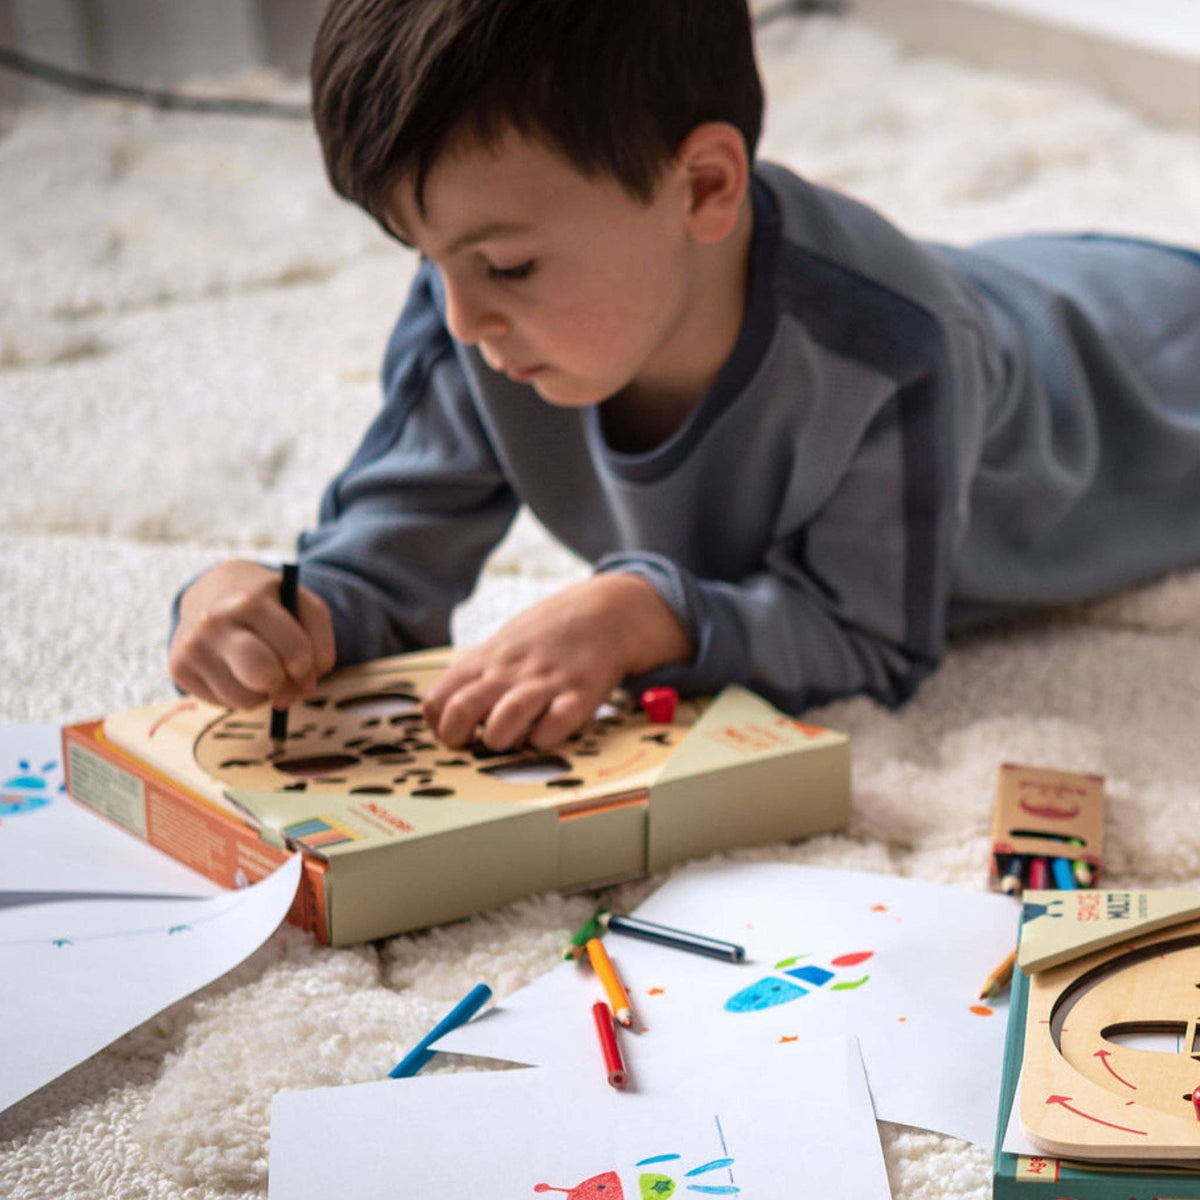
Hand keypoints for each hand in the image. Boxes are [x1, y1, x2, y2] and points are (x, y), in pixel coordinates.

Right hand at [168, 559, 335, 710]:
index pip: (296, 652)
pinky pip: (222, 703)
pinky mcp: (178, 669)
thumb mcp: (302, 604)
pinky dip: (238, 694)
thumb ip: (319, 642)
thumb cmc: (269, 602)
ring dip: (261, 693)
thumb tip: (302, 688)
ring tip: (258, 667)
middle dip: (282, 683)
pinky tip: (235, 669)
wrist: (213, 589)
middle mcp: (214, 622)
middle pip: (263, 676)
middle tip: (283, 675)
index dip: (308, 667)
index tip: (304, 665)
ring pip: (243, 699)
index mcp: (251, 602)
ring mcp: (191, 647)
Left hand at [422, 573, 693, 749]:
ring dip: (499, 740)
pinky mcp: (579, 694)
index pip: (437, 700)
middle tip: (474, 744)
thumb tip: (444, 713)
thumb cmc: (547, 636)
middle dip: (458, 739)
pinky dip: (545, 738)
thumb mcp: (501, 645)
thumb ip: (475, 676)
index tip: (456, 733)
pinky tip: (547, 732)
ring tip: (510, 740)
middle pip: (461, 711)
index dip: (439, 725)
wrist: (605, 612)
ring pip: (504, 721)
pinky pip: (556, 725)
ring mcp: (544, 683)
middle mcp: (509, 672)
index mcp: (485, 661)